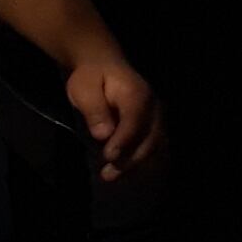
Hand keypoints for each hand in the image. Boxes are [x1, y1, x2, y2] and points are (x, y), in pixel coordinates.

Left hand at [67, 53, 161, 178]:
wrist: (104, 64)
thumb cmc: (91, 77)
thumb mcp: (84, 88)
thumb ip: (94, 110)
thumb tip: (103, 134)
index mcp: (136, 94)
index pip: (134, 121)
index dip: (124, 141)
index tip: (109, 157)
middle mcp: (154, 106)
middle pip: (149, 137)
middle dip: (130, 159)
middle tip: (109, 174)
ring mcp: (158, 116)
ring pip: (155, 145)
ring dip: (137, 164)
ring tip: (114, 176)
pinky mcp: (157, 124)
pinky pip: (157, 146)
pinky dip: (145, 161)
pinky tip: (130, 172)